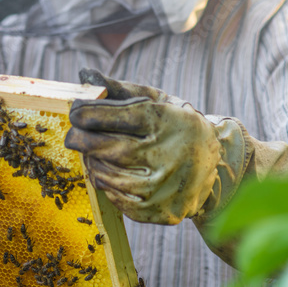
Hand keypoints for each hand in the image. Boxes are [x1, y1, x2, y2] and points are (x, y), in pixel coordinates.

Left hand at [66, 69, 241, 224]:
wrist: (215, 166)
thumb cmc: (175, 126)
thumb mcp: (156, 101)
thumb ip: (120, 90)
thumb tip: (85, 75)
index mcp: (169, 122)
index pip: (121, 116)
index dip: (90, 114)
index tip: (75, 113)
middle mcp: (170, 155)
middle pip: (111, 148)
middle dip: (83, 140)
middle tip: (72, 136)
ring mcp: (166, 187)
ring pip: (110, 176)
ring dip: (93, 163)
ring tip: (92, 153)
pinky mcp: (161, 211)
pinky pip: (118, 199)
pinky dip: (107, 185)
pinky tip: (109, 173)